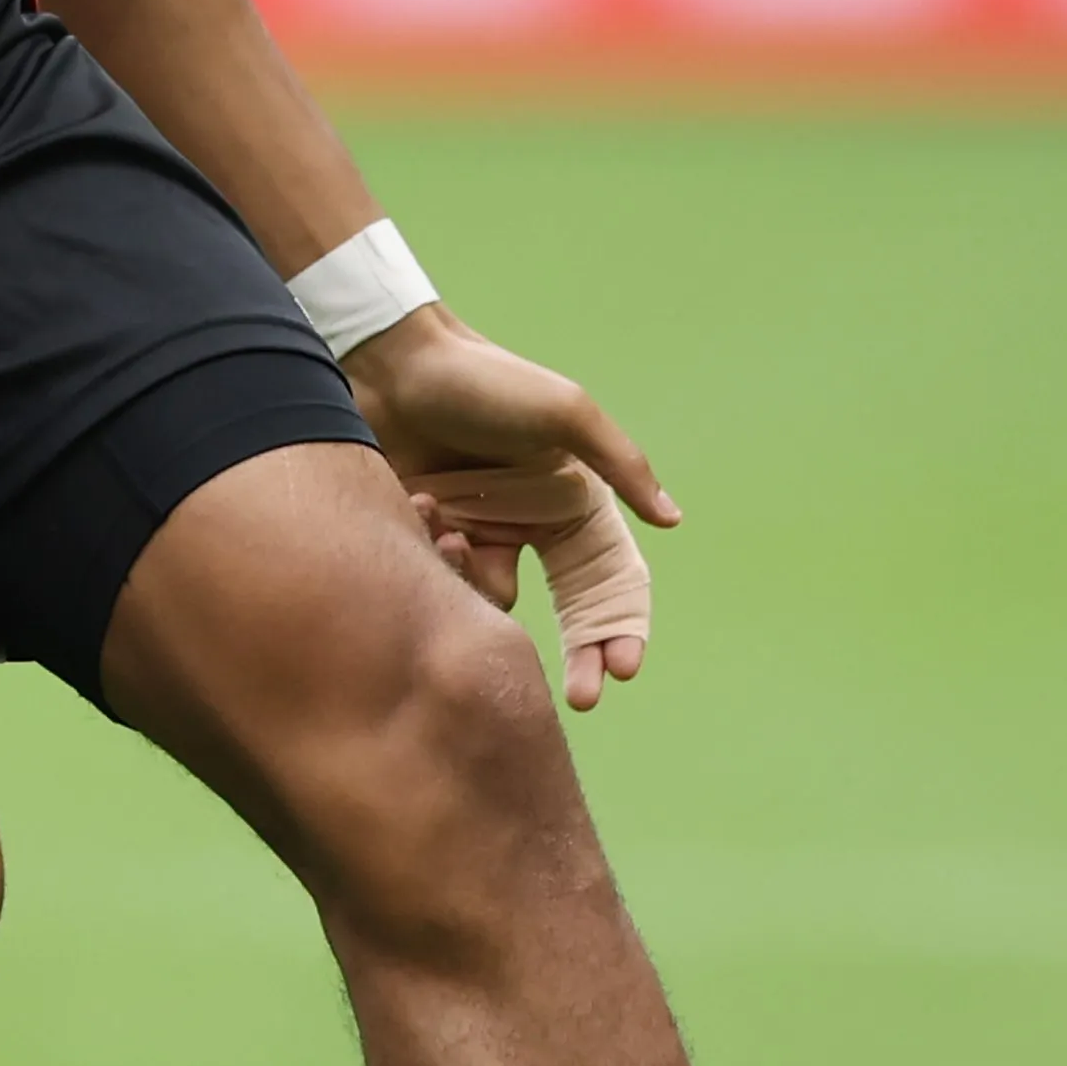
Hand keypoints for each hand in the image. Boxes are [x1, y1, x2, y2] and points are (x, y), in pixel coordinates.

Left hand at [349, 308, 682, 709]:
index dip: (622, 626)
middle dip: (581, 657)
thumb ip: (621, 463)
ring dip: (479, 578)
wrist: (393, 367)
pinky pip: (449, 583)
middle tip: (583, 699)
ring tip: (452, 528)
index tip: (622, 670)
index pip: (612, 581)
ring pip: (498, 602)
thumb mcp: (565, 413)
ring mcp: (485, 535)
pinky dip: (440, 559)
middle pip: (570, 613)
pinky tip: (425, 511)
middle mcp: (536, 525)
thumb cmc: (486, 383)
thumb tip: (672, 518)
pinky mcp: (438, 539)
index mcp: (576, 500)